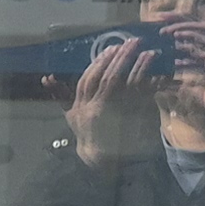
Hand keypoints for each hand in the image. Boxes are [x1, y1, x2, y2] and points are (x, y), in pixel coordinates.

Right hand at [66, 32, 165, 164]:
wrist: (106, 162)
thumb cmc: (88, 136)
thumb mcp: (72, 117)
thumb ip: (61, 96)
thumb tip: (47, 78)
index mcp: (81, 108)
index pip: (88, 80)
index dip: (100, 63)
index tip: (111, 49)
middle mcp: (97, 110)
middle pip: (108, 79)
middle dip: (119, 58)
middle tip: (130, 42)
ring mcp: (116, 116)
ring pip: (126, 85)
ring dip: (137, 66)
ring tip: (145, 51)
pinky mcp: (133, 120)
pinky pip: (143, 98)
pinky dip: (152, 82)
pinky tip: (158, 71)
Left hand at [158, 20, 204, 131]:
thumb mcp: (204, 98)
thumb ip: (187, 92)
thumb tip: (166, 89)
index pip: (192, 56)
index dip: (176, 53)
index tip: (160, 51)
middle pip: (194, 40)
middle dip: (175, 34)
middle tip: (157, 31)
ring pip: (198, 33)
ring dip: (179, 28)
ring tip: (161, 28)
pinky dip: (190, 32)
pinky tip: (176, 32)